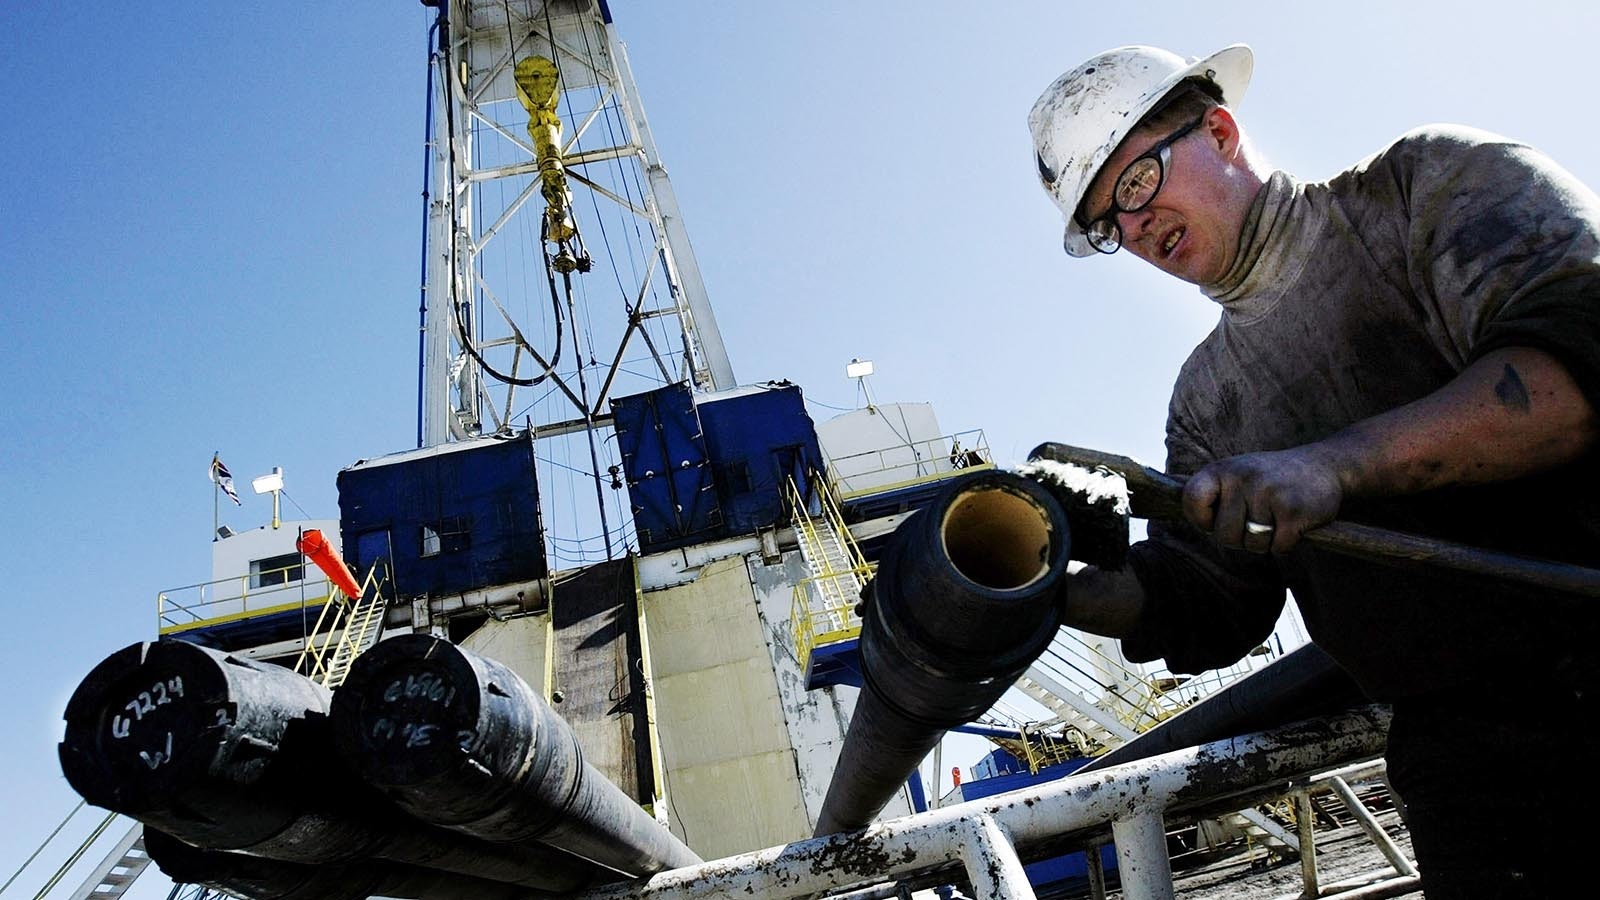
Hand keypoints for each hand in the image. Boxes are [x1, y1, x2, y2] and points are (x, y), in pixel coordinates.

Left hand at [1181, 448, 1344, 553]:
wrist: (1324, 465)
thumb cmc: (1270, 478)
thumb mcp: (1236, 474)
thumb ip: (1212, 494)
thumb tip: (1173, 518)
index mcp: (1221, 469)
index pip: (1191, 502)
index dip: (1203, 520)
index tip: (1218, 519)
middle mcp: (1242, 479)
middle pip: (1224, 536)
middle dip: (1240, 538)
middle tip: (1256, 522)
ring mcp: (1268, 494)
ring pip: (1252, 545)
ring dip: (1265, 542)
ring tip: (1276, 519)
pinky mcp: (1293, 511)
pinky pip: (1278, 548)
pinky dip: (1286, 544)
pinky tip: (1293, 523)